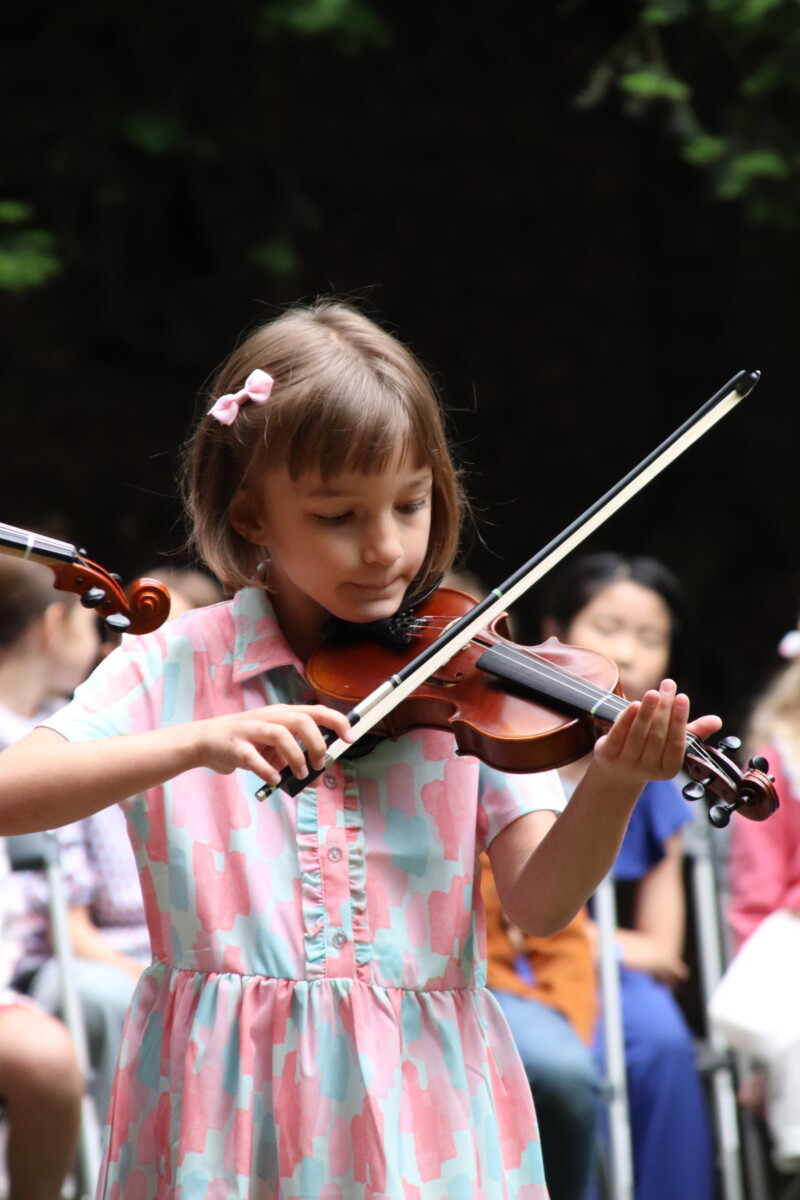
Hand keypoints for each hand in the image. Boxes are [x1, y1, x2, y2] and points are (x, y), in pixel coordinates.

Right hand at [193, 704, 353, 785]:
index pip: (316, 711)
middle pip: (301, 720)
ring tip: (299, 774)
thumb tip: (318, 779)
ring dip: (295, 757)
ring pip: (280, 734)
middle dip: (316, 744)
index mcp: (282, 714)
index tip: (350, 737)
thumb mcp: (274, 748)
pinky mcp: (235, 746)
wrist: (206, 741)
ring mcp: (251, 729)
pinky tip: (275, 779)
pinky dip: (268, 771)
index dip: (336, 722)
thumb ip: (295, 759)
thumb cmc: (246, 742)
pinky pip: (254, 758)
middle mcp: (269, 717)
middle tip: (318, 764)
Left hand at [593, 679, 721, 784]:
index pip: (677, 743)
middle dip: (664, 708)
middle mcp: (648, 770)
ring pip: (639, 735)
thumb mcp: (671, 744)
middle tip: (669, 685)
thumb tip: (717, 721)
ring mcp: (626, 764)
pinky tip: (634, 704)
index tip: (683, 697)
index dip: (679, 719)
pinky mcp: (608, 756)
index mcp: (669, 769)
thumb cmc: (651, 751)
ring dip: (647, 712)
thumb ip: (693, 732)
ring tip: (653, 692)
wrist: (616, 771)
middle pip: (658, 736)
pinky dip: (626, 719)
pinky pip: (619, 735)